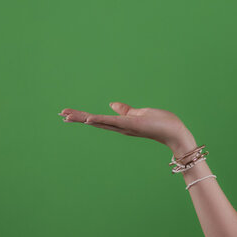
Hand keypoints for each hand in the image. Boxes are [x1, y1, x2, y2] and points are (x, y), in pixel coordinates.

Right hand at [59, 102, 194, 150]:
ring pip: (100, 122)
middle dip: (78, 118)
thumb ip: (126, 110)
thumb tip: (112, 104)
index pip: (99, 119)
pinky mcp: (132, 125)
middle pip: (95, 122)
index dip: (83, 116)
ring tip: (67, 115)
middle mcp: (120, 127)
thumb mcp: (141, 113)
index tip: (68, 113)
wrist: (176, 132)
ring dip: (83, 118)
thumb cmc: (162, 123)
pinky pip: (113, 122)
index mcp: (121, 124)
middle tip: (61, 114)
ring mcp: (125, 127)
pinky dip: (101, 120)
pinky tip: (89, 119)